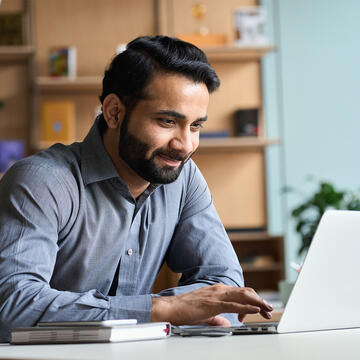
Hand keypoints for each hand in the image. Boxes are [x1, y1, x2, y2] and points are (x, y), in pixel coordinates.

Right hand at [151, 284, 272, 324]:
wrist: (171, 308)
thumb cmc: (185, 310)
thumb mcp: (206, 314)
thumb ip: (218, 318)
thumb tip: (227, 323)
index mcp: (218, 291)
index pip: (240, 293)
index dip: (253, 300)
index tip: (259, 310)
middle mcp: (219, 289)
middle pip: (245, 292)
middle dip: (259, 300)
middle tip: (269, 309)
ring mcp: (216, 295)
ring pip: (243, 296)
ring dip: (257, 302)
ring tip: (267, 308)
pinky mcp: (213, 303)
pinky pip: (234, 304)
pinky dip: (247, 306)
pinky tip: (255, 309)